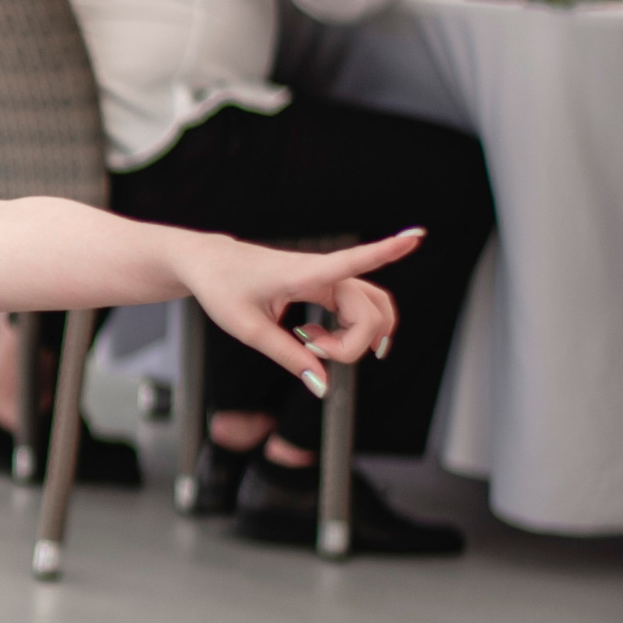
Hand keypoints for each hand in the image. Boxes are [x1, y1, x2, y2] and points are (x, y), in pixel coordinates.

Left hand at [174, 229, 421, 393]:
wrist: (208, 264)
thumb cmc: (222, 287)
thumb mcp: (249, 329)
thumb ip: (288, 357)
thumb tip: (322, 386)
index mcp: (302, 274)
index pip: (352, 260)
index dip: (386, 250)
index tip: (415, 236)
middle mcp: (322, 271)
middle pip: (370, 309)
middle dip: (355, 343)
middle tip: (312, 352)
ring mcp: (326, 276)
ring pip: (371, 308)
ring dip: (359, 336)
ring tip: (319, 348)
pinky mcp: (324, 283)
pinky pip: (358, 307)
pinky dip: (352, 330)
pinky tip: (325, 342)